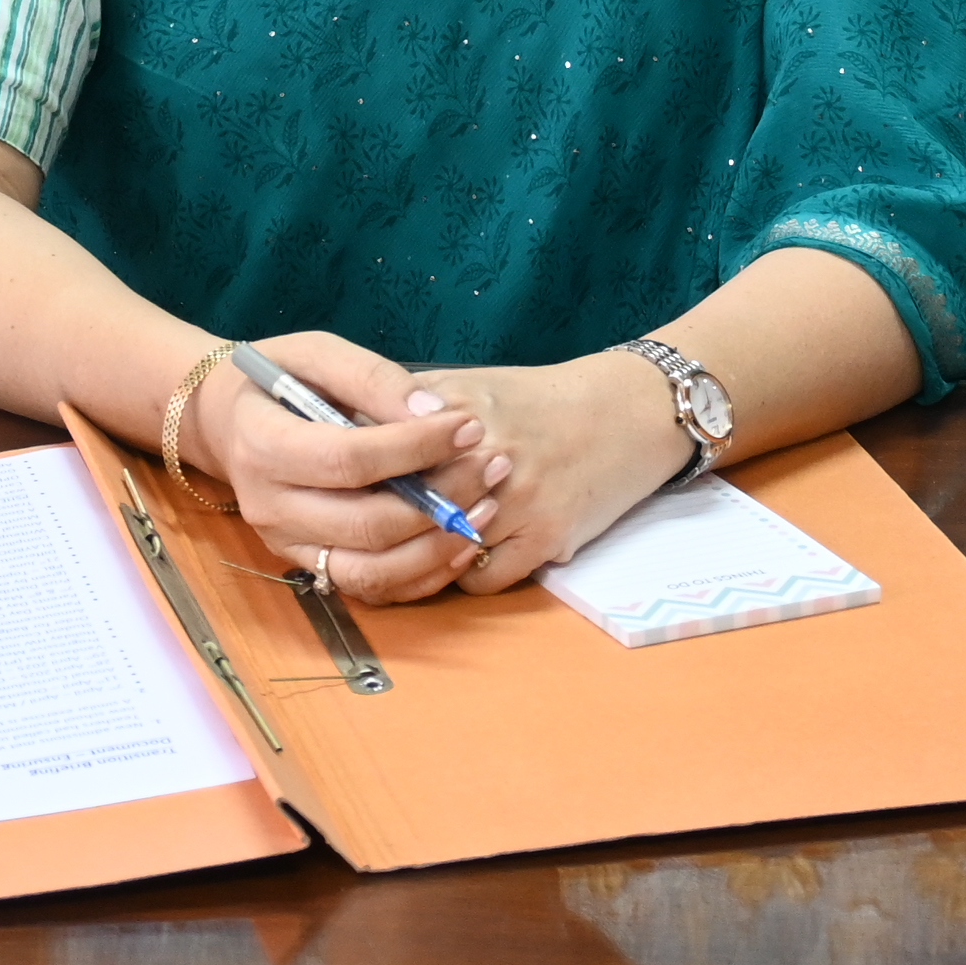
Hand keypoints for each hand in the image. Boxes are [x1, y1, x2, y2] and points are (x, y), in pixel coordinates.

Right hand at [188, 332, 503, 606]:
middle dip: (441, 498)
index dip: (415, 447)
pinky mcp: (308, 566)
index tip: (469, 425)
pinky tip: (461, 542)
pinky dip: (423, 574)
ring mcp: (287, 545)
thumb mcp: (315, 354)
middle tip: (494, 464)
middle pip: (366, 523)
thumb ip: (371, 376)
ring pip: (371, 570)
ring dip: (438, 546)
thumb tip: (433, 411)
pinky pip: (371, 588)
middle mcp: (270, 507)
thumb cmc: (276, 380)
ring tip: (487, 507)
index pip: (349, 460)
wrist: (226, 423)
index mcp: (264, 446)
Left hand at [374, 350, 691, 596]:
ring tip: (408, 547)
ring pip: (435, 556)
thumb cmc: (542, 401)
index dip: (352, 484)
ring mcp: (517, 503)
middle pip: (401, 514)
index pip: (380, 459)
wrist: (629, 413)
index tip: (336, 495)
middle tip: (358, 533)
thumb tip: (345, 428)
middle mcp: (484, 459)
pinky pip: (479, 579)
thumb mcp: (472, 385)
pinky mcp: (546, 539)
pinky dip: (464, 572)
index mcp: (455, 415)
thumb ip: (410, 405)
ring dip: (417, 557)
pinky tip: (464, 552)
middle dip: (375, 528)